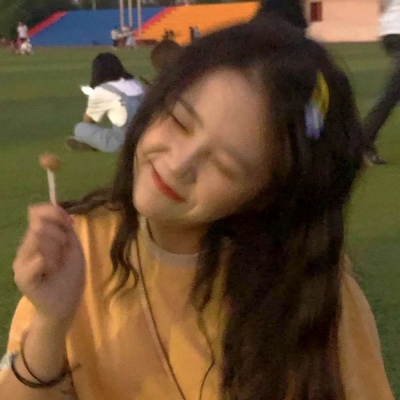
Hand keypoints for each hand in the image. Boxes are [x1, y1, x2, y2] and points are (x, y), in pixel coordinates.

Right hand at [13, 204, 84, 321]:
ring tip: (57, 265)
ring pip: (39, 240)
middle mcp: (26, 246)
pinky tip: (51, 274)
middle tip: (64, 252)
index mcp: (38, 237)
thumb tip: (60, 209)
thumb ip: (65, 228)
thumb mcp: (72, 246)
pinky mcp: (21, 276)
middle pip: (40, 225)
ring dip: (56, 251)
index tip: (70, 223)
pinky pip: (38, 259)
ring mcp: (21, 261)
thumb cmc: (69, 274)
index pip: (37, 213)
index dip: (54, 213)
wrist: (66, 302)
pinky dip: (50, 264)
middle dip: (60, 237)